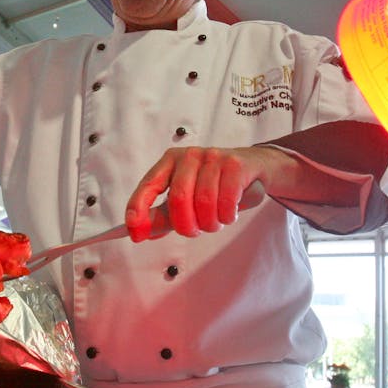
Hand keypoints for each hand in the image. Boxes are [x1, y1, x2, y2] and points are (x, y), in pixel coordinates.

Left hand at [125, 146, 279, 240]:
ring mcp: (213, 157)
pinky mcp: (235, 165)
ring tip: (214, 222)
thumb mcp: (186, 199)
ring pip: (204, 202)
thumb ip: (162, 216)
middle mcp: (189, 155)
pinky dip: (226, 216)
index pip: (148, 185)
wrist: (252, 167)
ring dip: (210, 223)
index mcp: (170, 161)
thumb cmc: (214, 185)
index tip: (134, 232)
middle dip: (186, 225)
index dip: (138, 209)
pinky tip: (228, 214)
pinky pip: (226, 201)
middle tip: (194, 231)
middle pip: (179, 199)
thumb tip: (138, 232)